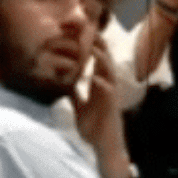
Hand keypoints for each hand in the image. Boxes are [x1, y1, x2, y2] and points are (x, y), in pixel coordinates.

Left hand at [71, 39, 122, 156]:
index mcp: (100, 87)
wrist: (105, 147)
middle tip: (91, 31)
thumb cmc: (95, 129)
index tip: (85, 34)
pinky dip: (102, 84)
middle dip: (100, 47)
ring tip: (93, 48)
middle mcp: (107, 88)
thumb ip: (75, 95)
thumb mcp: (81, 108)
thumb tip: (66, 85)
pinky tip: (95, 76)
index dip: (93, 47)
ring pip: (110, 73)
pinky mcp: (112, 107)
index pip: (98, 62)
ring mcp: (111, 97)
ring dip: (102, 61)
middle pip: (106, 62)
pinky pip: (109, 92)